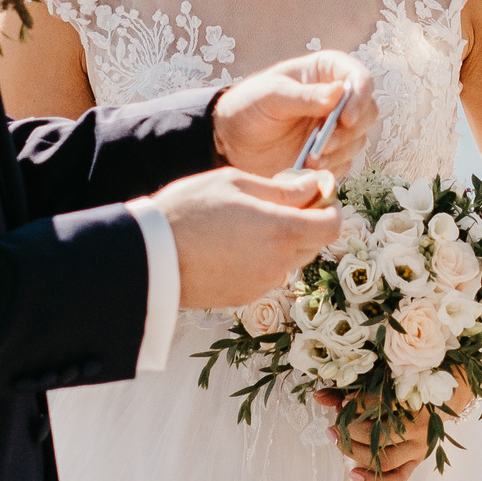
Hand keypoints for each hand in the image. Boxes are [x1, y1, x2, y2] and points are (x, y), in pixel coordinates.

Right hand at [151, 167, 342, 308]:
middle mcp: (279, 262)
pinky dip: (260, 259)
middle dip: (304, 222)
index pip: (332, 225)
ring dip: (281, 241)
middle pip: (313, 242)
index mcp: (282, 230)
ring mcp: (262, 283)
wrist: (150, 257)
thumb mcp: (235, 183)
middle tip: (273, 203)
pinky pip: (266, 274)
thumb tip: (314, 186)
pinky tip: (231, 246)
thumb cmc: (189, 211)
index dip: (329, 207)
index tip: (314, 194)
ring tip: (244, 224)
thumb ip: (281, 188)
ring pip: (289, 259)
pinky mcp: (244, 297)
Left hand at [212, 52, 377, 178]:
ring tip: (308, 159)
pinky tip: (308, 169)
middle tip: (324, 144)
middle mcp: (337, 99)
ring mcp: (335, 128)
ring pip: (359, 140)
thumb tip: (339, 92)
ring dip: (338, 152)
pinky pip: (345, 163)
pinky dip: (331, 168)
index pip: (360, 78)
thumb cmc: (248, 106)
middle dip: (350, 130)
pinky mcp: (331, 154)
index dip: (361, 97)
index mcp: (325, 72)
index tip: (346, 118)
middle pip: (368, 112)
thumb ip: (304, 96)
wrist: (230, 141)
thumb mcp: (271, 96)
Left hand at [315, 377, 463, 480]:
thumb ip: (350, 393)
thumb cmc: (405, 395)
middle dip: (350, 431)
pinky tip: (354, 475)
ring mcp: (417, 448)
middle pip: (378, 435)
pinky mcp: (416, 463)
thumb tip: (318, 396)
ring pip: (383, 459)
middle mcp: (417, 427)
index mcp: (412, 402)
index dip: (356, 405)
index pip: (379, 405)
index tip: (342, 402)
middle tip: (335, 426)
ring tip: (337, 441)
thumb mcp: (383, 388)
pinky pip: (396, 479)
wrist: (441, 405)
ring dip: (355, 453)